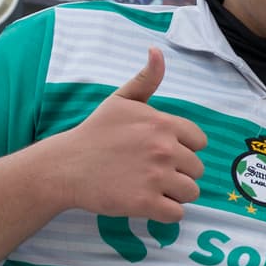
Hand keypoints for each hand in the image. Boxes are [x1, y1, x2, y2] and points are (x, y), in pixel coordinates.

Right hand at [42, 47, 206, 221]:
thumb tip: (157, 51)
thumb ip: (146, 79)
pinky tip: (147, 203)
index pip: (200, 142)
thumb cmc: (95, 133)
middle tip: (152, 171)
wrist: (66, 166)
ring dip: (175, 193)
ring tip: (151, 187)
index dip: (184, 149)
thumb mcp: (121, 100)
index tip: (162, 151)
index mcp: (163, 124)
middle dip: (179, 172)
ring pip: (191, 192)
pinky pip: (176, 214)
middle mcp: (165, 150)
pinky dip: (165, 212)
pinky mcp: (146, 204)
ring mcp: (156, 178)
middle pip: (196, 169)